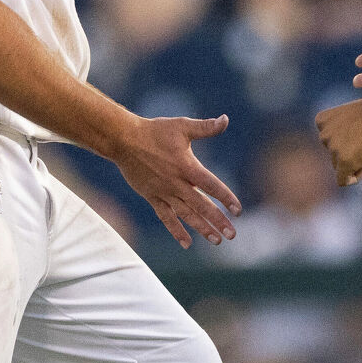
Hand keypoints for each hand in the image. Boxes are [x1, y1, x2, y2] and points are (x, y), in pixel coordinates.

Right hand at [108, 115, 240, 248]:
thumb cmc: (154, 131)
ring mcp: (164, 192)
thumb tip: (226, 119)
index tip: (238, 210)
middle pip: (201, 205)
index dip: (226, 197)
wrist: (123, 140)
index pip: (211, 185)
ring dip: (201, 228)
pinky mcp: (152, 197)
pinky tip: (186, 243)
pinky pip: (166, 217)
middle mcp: (176, 183)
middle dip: (218, 220)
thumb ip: (206, 127)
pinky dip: (176, 230)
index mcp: (187, 166)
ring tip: (216, 241)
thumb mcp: (182, 126)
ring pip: (186, 214)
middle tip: (232, 234)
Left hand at [315, 94, 361, 185]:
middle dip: (349, 152)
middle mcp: (323, 135)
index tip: (360, 133)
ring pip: (340, 166)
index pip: (328, 141)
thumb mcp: (352, 112)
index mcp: (322, 121)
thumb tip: (354, 129)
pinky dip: (352, 178)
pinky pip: (342, 180)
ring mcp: (334, 148)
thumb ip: (344, 123)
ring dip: (354, 162)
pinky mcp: (345, 161)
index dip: (345, 141)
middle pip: (333, 154)